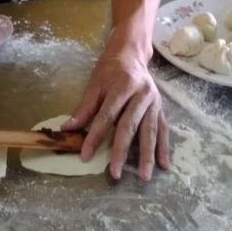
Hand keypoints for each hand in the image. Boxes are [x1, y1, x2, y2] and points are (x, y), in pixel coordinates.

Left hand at [63, 49, 169, 180]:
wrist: (132, 54)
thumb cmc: (110, 70)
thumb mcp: (94, 84)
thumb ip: (84, 108)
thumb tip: (68, 129)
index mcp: (122, 86)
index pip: (106, 116)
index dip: (95, 137)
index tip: (85, 156)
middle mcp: (140, 94)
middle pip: (130, 126)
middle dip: (122, 152)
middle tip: (116, 173)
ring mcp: (154, 102)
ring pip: (150, 131)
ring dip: (147, 155)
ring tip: (144, 176)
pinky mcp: (161, 108)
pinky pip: (163, 129)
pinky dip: (163, 148)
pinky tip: (163, 164)